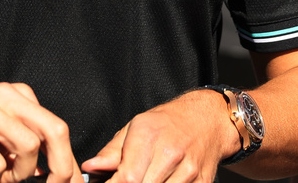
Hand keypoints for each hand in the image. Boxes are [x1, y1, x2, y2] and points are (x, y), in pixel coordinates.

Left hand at [82, 89, 237, 182]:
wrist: (206, 120)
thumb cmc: (166, 123)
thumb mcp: (135, 128)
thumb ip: (111, 152)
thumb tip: (90, 168)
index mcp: (149, 135)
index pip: (126, 178)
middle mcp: (170, 153)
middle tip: (127, 181)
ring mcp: (188, 170)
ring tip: (145, 179)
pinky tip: (161, 181)